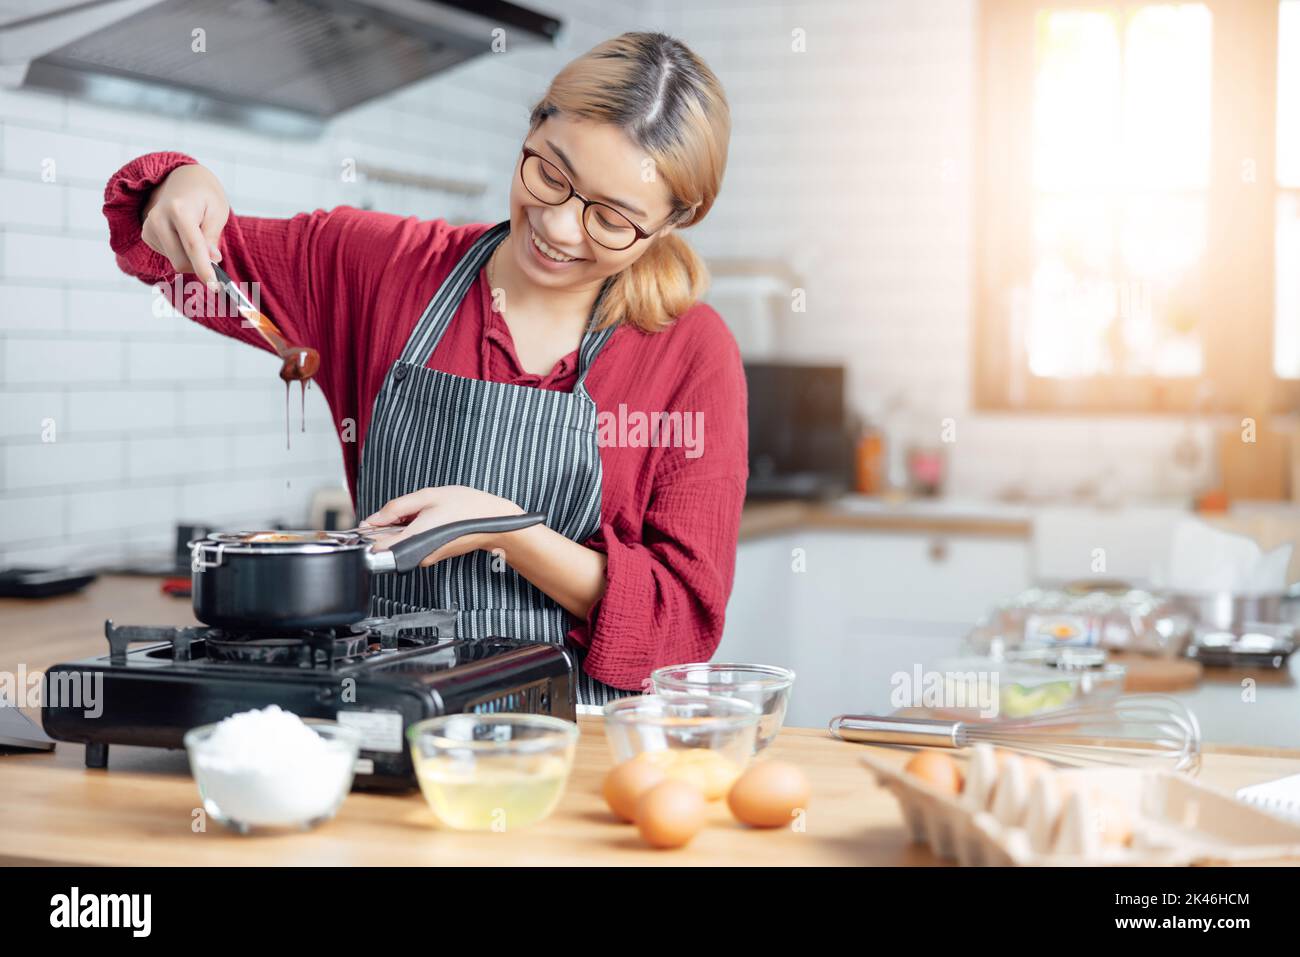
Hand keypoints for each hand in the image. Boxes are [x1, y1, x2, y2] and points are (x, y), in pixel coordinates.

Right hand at [141, 164, 229, 284]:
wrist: (183, 180)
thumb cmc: (205, 196)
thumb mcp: (218, 211)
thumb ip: (212, 237)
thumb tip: (212, 260)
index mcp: (179, 210)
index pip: (192, 247)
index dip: (204, 269)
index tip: (214, 286)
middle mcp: (158, 218)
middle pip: (181, 260)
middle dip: (200, 266)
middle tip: (215, 258)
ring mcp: (149, 227)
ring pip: (175, 261)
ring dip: (191, 258)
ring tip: (196, 234)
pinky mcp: (146, 235)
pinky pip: (169, 256)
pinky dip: (181, 252)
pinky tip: (182, 235)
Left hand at [362, 485, 525, 566]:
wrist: (495, 523)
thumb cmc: (467, 507)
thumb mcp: (428, 496)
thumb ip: (395, 508)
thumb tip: (372, 520)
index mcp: (414, 539)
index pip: (375, 548)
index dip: (368, 533)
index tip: (371, 521)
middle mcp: (418, 555)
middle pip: (386, 545)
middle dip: (386, 527)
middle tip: (402, 511)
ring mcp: (425, 558)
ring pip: (400, 544)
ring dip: (401, 529)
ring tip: (420, 514)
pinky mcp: (432, 557)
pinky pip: (412, 545)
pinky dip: (413, 532)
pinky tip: (428, 521)